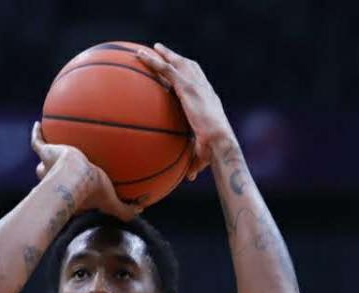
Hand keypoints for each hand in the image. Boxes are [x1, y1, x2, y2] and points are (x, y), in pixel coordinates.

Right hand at [30, 122, 139, 221]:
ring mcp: (48, 166)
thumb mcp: (112, 202)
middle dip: (55, 174)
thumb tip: (141, 210)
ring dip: (48, 154)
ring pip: (45, 161)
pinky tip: (38, 124)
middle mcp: (55, 181)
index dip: (72, 191)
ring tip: (51, 144)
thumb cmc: (92, 190)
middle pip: (53, 178)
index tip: (78, 188)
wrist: (74, 176)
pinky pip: (37, 141)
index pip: (69, 192)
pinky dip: (37, 133)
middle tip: (61, 167)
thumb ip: (126, 209)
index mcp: (70, 193)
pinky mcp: (44, 152)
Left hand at [136, 43, 235, 181]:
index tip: (183, 73)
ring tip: (153, 48)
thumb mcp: (202, 154)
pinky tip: (139, 55)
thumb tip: (189, 178)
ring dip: (166, 54)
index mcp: (209, 101)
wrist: (219, 141)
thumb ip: (194, 162)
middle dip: (178, 58)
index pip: (200, 84)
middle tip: (166, 52)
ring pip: (178, 63)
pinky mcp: (186, 87)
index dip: (192, 77)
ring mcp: (195, 85)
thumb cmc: (215, 151)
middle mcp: (204, 89)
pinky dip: (153, 61)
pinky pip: (165, 70)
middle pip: (190, 67)